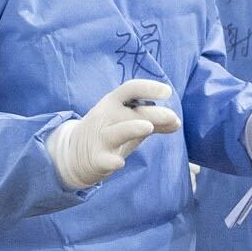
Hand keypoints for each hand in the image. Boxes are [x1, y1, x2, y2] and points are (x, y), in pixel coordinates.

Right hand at [48, 79, 180, 189]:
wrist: (74, 154)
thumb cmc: (109, 134)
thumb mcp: (128, 122)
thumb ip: (153, 122)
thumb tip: (177, 123)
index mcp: (113, 103)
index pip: (130, 89)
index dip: (148, 88)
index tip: (167, 92)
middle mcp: (106, 117)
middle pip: (130, 112)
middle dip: (152, 114)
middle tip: (173, 117)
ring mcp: (101, 138)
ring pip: (117, 132)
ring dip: (132, 128)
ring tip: (148, 128)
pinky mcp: (97, 159)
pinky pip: (105, 159)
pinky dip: (112, 161)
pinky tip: (120, 162)